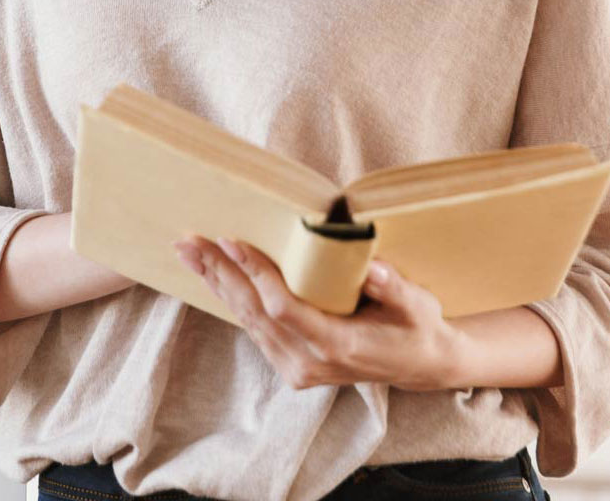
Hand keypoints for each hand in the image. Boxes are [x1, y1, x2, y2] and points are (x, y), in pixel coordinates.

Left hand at [172, 235, 467, 391]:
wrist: (420, 365)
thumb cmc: (418, 327)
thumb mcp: (418, 306)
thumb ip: (395, 289)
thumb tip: (375, 268)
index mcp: (339, 345)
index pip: (284, 308)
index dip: (256, 275)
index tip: (232, 241)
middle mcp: (311, 362)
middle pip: (255, 314)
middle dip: (220, 274)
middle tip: (189, 241)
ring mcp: (298, 368)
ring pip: (248, 323)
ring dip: (218, 285)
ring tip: (190, 253)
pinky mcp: (291, 365)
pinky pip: (254, 330)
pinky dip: (232, 300)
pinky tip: (214, 276)